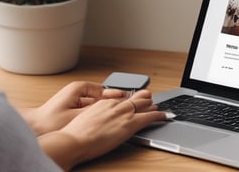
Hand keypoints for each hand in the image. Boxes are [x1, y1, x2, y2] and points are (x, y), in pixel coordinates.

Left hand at [21, 81, 125, 134]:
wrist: (33, 128)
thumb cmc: (49, 120)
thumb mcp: (76, 114)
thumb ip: (95, 110)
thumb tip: (110, 107)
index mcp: (79, 87)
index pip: (102, 89)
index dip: (114, 93)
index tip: (124, 95)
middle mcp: (77, 92)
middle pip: (101, 95)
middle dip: (112, 100)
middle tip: (125, 102)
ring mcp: (75, 100)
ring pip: (96, 103)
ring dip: (104, 107)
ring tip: (116, 111)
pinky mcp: (73, 109)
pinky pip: (90, 109)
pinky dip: (97, 112)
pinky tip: (102, 118)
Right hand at [39, 89, 165, 169]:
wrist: (74, 140)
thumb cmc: (74, 135)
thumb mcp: (84, 120)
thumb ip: (94, 117)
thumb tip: (95, 122)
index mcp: (103, 102)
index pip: (121, 99)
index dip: (129, 100)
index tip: (132, 100)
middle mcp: (115, 105)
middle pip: (134, 99)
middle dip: (143, 99)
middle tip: (149, 97)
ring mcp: (124, 113)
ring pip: (143, 105)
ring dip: (151, 106)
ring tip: (157, 105)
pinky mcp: (130, 123)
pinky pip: (149, 117)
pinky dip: (159, 115)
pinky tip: (164, 115)